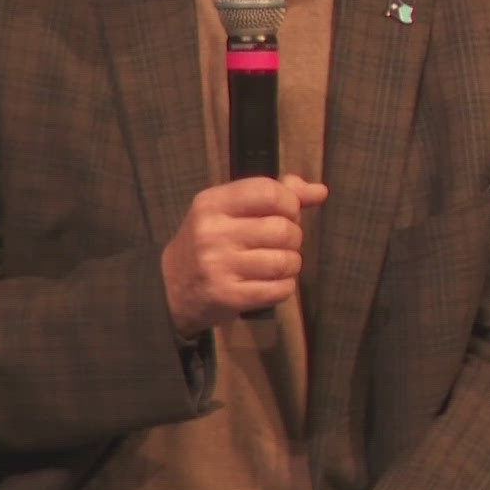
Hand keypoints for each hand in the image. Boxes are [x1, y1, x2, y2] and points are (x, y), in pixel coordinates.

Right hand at [160, 173, 326, 335]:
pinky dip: (284, 286)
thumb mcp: (230, 209)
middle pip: (283, 229)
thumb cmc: (210, 241)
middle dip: (294, 237)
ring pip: (286, 261)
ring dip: (291, 264)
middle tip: (281, 243)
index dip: (290, 203)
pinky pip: (280, 289)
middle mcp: (212, 233)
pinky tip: (270, 282)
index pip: (269, 192)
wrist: (169, 287)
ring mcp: (219, 266)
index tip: (287, 213)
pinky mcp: (228, 297)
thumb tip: (320, 191)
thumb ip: (275, 195)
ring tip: (277, 264)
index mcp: (212, 203)